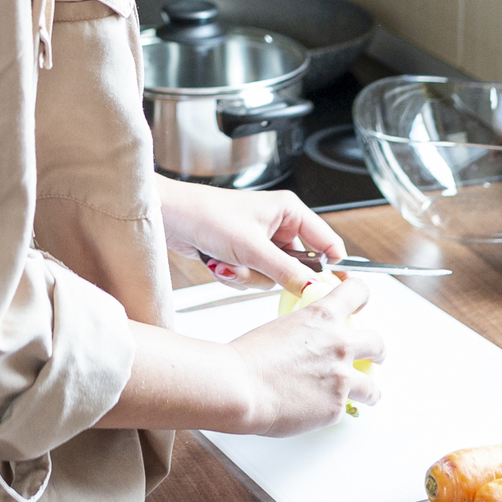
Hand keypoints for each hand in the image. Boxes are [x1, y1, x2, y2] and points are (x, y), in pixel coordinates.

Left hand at [157, 178, 347, 291]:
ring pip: (272, 277)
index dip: (331, 267)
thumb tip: (313, 289)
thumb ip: (286, 271)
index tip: (330, 290)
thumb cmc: (207, 215)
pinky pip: (252, 278)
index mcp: (289, 212)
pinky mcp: (243, 255)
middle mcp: (278, 226)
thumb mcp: (252, 247)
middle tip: (255, 266)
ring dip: (248, 275)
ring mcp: (260, 243)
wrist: (170, 218)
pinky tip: (219, 262)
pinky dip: (235, 275)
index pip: (327, 242)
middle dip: (270, 273)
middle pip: (296, 267)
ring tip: (228, 259)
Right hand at [226, 274, 383, 434]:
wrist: (241, 387)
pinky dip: (335, 409)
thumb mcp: (280, 328)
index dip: (361, 294)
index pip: (357, 292)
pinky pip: (344, 409)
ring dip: (369, 389)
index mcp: (322, 317)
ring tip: (365, 394)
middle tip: (374, 354)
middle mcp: (339, 345)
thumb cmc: (247, 359)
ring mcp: (341, 378)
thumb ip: (303, 332)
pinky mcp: (336, 408)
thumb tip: (307, 345)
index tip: (361, 300)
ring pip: (372, 386)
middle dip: (377, 350)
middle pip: (377, 342)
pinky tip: (323, 409)